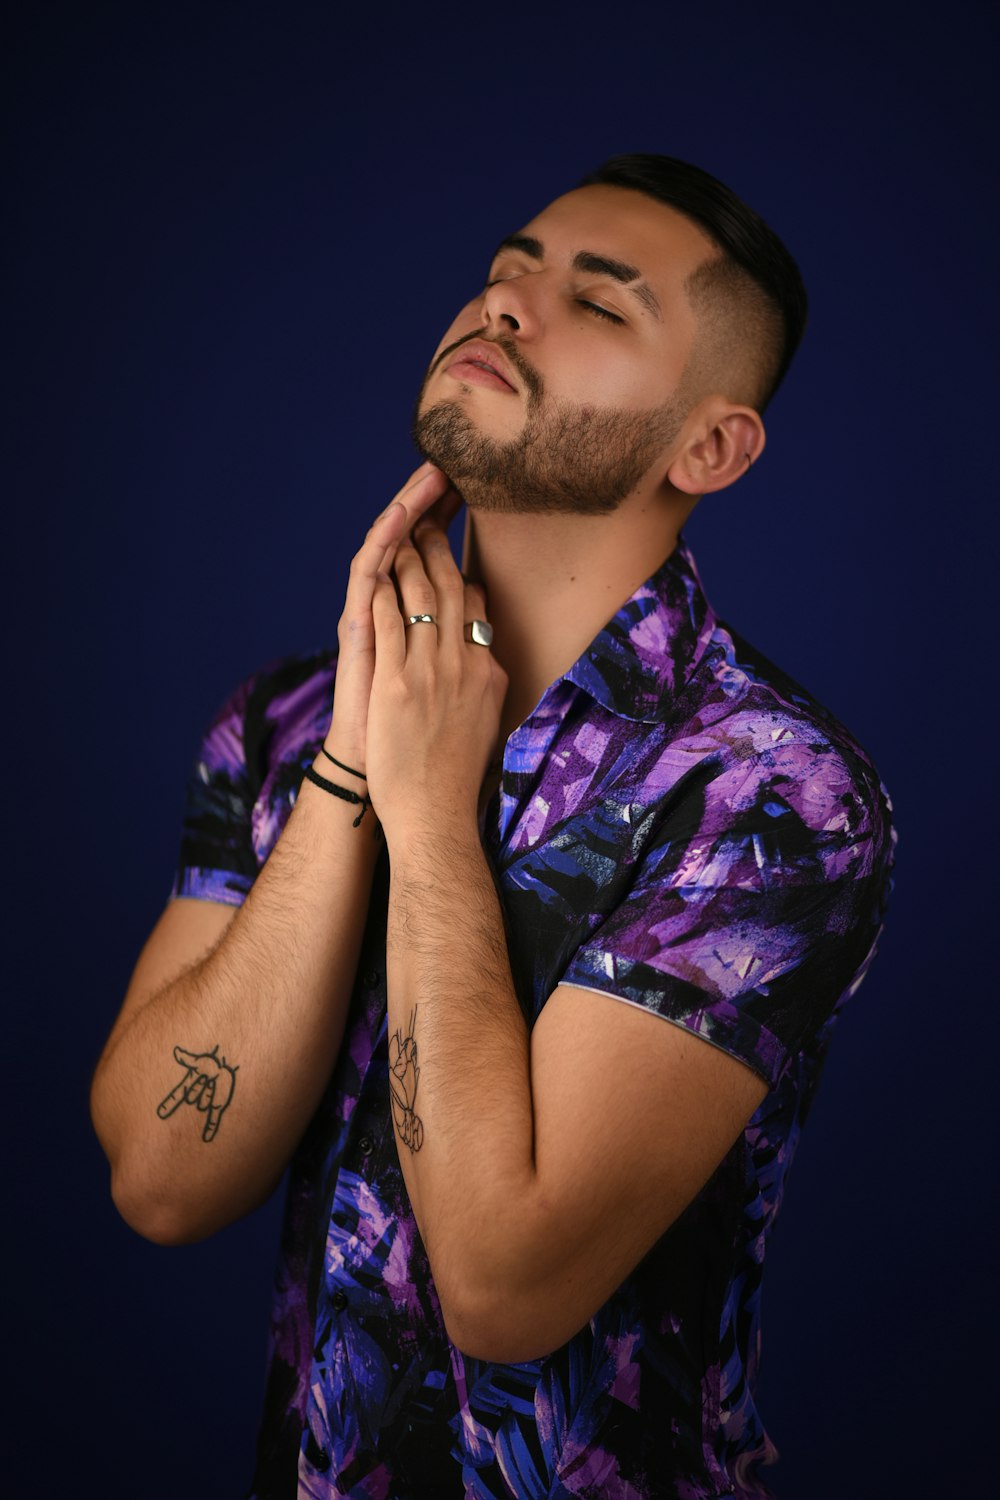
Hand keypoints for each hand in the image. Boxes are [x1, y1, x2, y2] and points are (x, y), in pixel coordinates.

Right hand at [156, 1045, 237, 1143]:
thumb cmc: (211, 1062)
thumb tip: (176, 1051)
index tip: (160, 1115)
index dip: (169, 1105)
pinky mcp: (218, 1106)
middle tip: (208, 1078)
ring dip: (210, 1093)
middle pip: (192, 1099)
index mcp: (189, 1086)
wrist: (228, 1066)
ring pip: (204, 1105)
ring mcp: (206, 1102)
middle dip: (200, 1088)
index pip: (177, 1096)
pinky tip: (207, 1138)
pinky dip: (211, 1128)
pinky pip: (214, 1119)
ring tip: (215, 1083)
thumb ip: (188, 1059)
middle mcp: (195, 1096)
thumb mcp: (200, 1061)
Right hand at [327, 463, 462, 770]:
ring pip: (390, 549)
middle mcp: (393, 613)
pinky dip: (384, 542)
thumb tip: (487, 631)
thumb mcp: (454, 684)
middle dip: (436, 505)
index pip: (439, 559)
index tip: (478, 491)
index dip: (455, 526)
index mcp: (419, 622)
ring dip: (411, 508)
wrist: (378, 771)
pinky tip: (400, 515)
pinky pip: (368, 574)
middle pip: (415, 544)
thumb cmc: (414, 738)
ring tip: (431, 473)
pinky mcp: (355, 627)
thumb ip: (465, 650)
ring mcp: (371, 616)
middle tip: (456, 464)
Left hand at [365, 520, 507, 835]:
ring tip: (400, 532)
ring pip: (420, 596)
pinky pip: (390, 621)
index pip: (475, 606)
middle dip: (435, 546)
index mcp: (487, 672)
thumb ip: (482, 686)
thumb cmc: (455, 778)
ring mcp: (430, 670)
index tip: (447, 553)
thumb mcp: (483, 722)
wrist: (435, 814)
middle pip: (450, 589)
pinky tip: (376, 569)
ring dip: (409, 557)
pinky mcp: (396, 681)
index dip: (458, 573)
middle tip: (424, 517)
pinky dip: (383, 590)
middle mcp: (464, 663)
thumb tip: (484, 664)